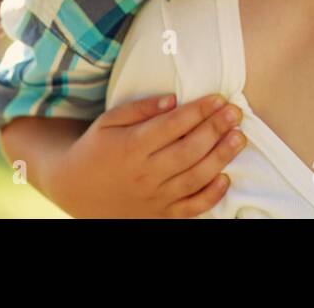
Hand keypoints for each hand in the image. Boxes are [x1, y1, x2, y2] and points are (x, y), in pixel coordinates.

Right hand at [46, 94, 246, 217]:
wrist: (74, 189)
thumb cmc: (96, 148)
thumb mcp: (109, 121)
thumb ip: (141, 108)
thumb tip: (174, 98)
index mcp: (131, 147)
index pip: (173, 126)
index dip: (199, 110)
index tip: (219, 98)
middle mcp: (144, 174)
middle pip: (189, 150)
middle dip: (216, 129)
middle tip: (235, 113)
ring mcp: (153, 197)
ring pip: (195, 177)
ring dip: (221, 157)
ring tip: (239, 137)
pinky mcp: (158, 215)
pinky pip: (190, 208)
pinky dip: (211, 195)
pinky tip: (225, 177)